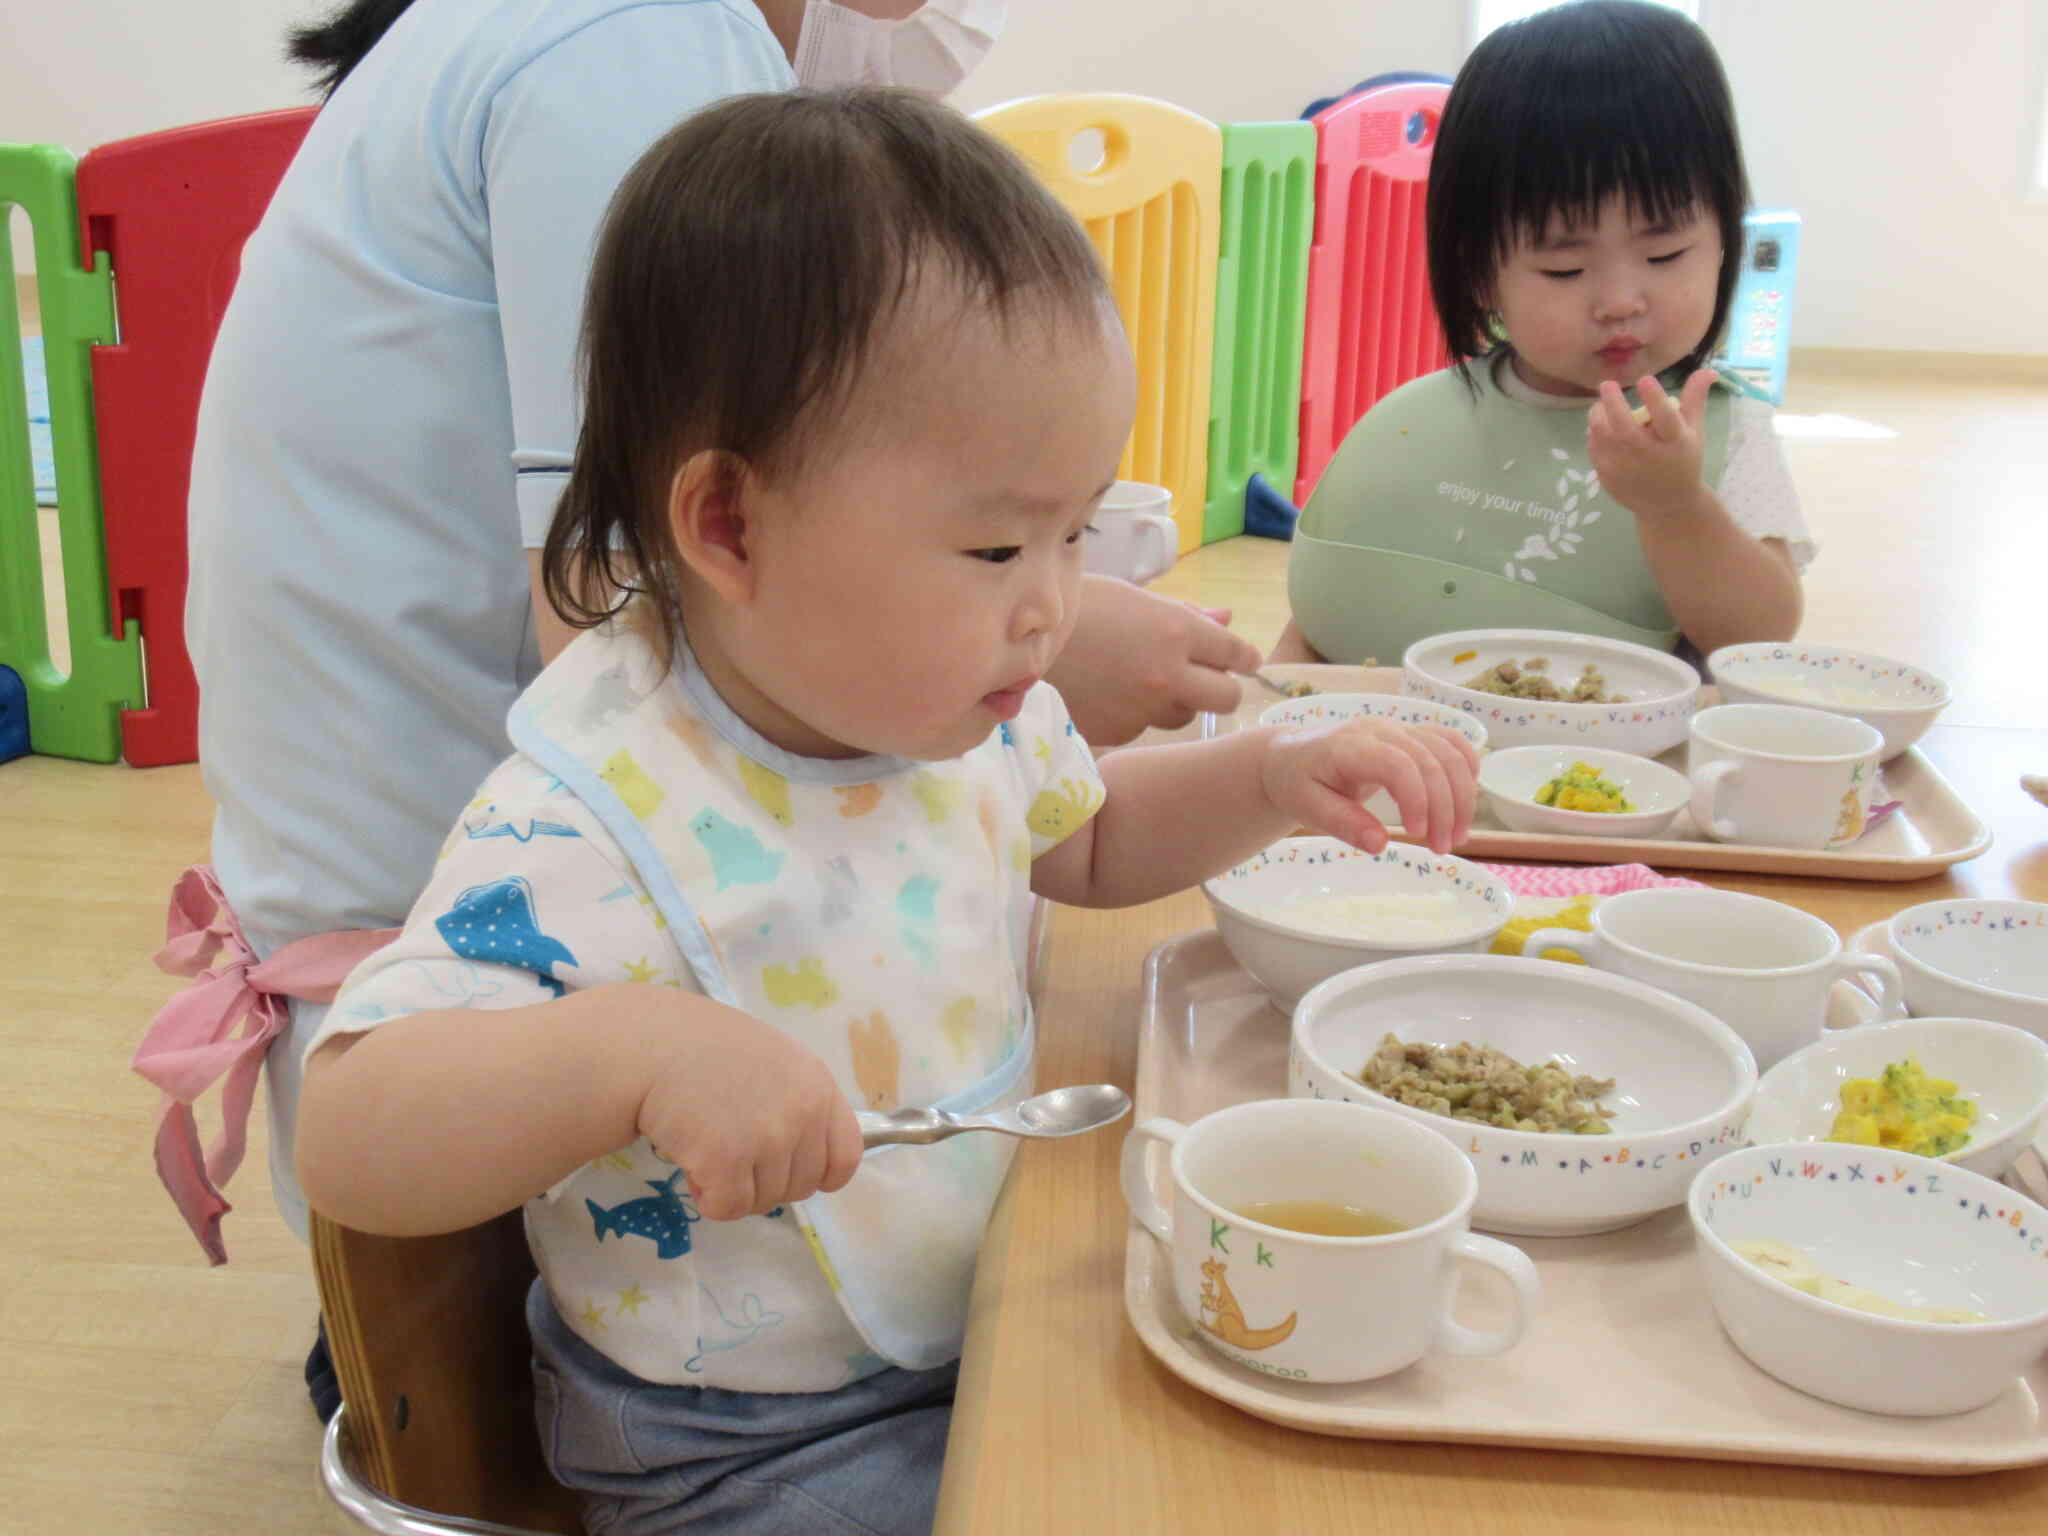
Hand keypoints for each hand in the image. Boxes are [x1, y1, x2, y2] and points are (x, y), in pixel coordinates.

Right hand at [636, 1009, 862, 1219]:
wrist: (650, 1044)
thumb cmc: (704, 1050)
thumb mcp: (772, 1061)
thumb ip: (796, 1102)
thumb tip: (807, 1160)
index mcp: (817, 1085)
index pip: (846, 1155)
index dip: (821, 1174)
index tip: (793, 1172)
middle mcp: (802, 1112)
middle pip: (801, 1186)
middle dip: (766, 1181)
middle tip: (732, 1152)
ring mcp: (767, 1138)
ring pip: (764, 1201)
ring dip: (734, 1188)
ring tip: (706, 1147)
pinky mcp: (728, 1161)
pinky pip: (729, 1208)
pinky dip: (708, 1197)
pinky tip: (691, 1162)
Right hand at [1049, 575, 1262, 745]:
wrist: (1014, 640)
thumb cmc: (1075, 606)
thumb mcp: (1134, 598)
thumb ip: (1185, 614)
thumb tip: (1226, 619)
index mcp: (1177, 631)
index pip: (1236, 653)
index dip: (1244, 657)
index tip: (1242, 659)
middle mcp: (1168, 674)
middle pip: (1226, 698)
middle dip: (1221, 688)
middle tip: (1203, 678)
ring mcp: (1143, 708)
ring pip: (1183, 716)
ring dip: (1175, 702)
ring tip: (1142, 681)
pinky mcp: (1118, 732)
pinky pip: (1143, 727)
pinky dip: (1135, 714)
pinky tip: (1110, 694)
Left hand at [1259, 719, 1478, 854]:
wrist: (1290, 758)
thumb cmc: (1296, 783)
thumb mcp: (1306, 808)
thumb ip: (1342, 824)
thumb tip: (1380, 845)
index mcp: (1350, 745)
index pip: (1399, 763)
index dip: (1417, 798)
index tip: (1417, 836)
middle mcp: (1381, 730)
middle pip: (1431, 760)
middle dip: (1446, 808)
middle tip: (1443, 849)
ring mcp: (1399, 729)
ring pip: (1449, 751)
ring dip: (1463, 795)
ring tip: (1457, 837)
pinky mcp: (1410, 735)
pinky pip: (1450, 742)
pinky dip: (1467, 768)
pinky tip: (1465, 801)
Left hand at [1586, 368, 1716, 520]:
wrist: (1668, 504)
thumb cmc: (1683, 460)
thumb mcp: (1694, 431)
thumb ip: (1695, 399)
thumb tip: (1708, 370)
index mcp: (1674, 443)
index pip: (1666, 419)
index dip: (1655, 399)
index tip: (1645, 379)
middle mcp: (1648, 457)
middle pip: (1625, 428)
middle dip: (1613, 403)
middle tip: (1607, 383)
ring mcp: (1625, 469)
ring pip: (1603, 436)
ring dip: (1598, 415)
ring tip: (1601, 404)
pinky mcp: (1608, 477)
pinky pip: (1594, 449)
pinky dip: (1594, 433)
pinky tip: (1600, 425)